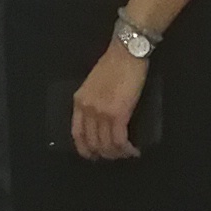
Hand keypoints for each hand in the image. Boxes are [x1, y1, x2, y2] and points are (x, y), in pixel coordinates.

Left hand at [70, 42, 147, 161]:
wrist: (126, 54)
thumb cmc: (113, 65)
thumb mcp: (93, 84)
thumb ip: (92, 101)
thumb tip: (99, 120)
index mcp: (79, 101)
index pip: (77, 134)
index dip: (85, 149)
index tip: (93, 155)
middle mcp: (87, 110)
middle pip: (92, 142)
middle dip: (104, 154)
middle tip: (114, 156)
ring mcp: (102, 113)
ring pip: (106, 145)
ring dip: (117, 154)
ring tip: (126, 154)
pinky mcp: (118, 114)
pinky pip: (120, 140)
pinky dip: (127, 149)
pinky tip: (133, 150)